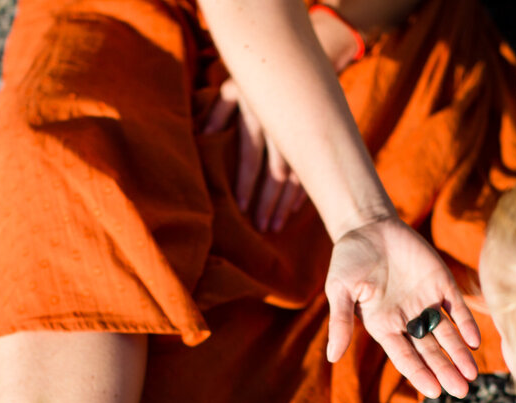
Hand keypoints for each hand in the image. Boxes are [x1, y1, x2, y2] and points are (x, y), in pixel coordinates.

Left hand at [204, 78, 306, 231]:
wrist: (296, 60)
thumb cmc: (255, 75)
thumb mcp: (234, 86)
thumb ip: (218, 110)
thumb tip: (201, 133)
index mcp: (260, 117)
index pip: (252, 157)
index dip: (247, 184)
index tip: (243, 209)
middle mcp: (281, 129)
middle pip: (276, 173)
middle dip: (269, 202)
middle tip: (263, 228)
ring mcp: (300, 135)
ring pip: (296, 175)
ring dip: (285, 203)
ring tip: (275, 226)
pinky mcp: (313, 139)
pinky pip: (311, 170)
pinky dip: (302, 191)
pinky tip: (293, 210)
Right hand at [325, 217, 480, 397]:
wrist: (368, 226)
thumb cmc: (349, 259)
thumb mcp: (339, 290)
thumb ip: (341, 321)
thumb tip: (332, 357)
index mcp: (384, 326)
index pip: (404, 357)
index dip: (419, 374)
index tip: (434, 392)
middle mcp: (407, 319)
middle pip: (430, 352)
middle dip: (445, 371)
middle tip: (461, 392)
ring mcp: (426, 302)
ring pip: (446, 334)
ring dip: (459, 355)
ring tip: (472, 375)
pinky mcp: (441, 283)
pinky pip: (456, 307)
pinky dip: (466, 323)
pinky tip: (474, 341)